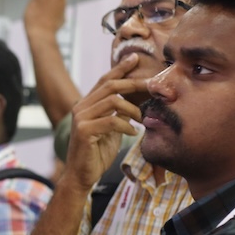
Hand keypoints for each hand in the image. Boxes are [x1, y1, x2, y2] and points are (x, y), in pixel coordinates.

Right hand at [63, 54, 149, 191]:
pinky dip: (126, 126)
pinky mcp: (84, 131)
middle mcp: (81, 107)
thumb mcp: (111, 129)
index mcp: (86, 105)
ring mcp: (81, 118)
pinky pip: (111, 121)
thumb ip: (118, 114)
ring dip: (133, 109)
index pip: (104, 81)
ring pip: (112, 101)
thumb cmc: (96, 154)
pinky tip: (133, 133)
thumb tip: (134, 101)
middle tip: (153, 86)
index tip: (135, 58)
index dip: (119, 68)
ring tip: (143, 119)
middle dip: (134, 83)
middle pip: (110, 86)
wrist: (81, 176)